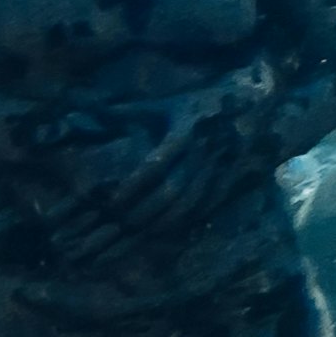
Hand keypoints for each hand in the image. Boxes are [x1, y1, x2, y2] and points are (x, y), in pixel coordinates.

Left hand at [116, 82, 272, 235]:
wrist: (247, 107)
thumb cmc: (196, 106)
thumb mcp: (164, 104)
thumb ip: (129, 112)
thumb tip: (88, 113)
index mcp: (184, 131)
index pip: (156, 164)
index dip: (134, 185)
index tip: (112, 201)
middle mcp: (201, 153)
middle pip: (172, 189)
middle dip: (145, 210)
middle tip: (120, 223)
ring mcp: (217, 169)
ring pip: (189, 202)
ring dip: (162, 221)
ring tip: (139, 232)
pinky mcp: (227, 181)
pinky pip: (204, 207)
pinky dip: (184, 221)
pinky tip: (165, 231)